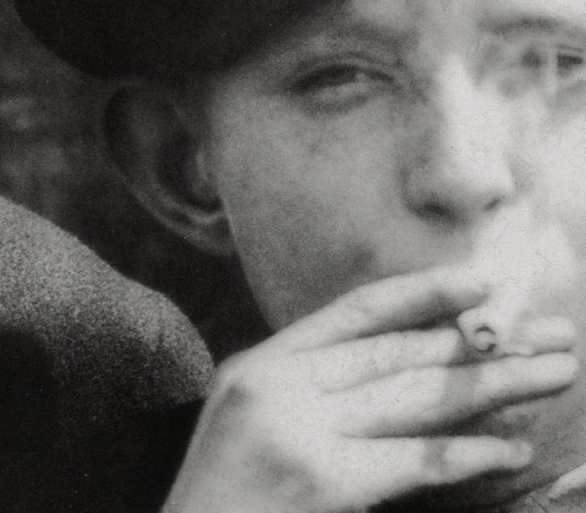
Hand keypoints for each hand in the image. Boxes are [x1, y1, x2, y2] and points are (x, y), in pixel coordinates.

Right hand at [163, 267, 577, 512]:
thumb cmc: (223, 499)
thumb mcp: (249, 419)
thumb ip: (306, 386)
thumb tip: (395, 366)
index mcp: (261, 363)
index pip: (356, 312)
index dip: (423, 293)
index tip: (483, 284)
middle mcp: (280, 385)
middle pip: (398, 354)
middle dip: (480, 345)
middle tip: (551, 337)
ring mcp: (301, 432)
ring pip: (415, 398)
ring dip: (493, 389)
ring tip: (553, 375)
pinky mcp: (324, 482)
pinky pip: (411, 460)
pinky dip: (467, 453)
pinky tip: (512, 448)